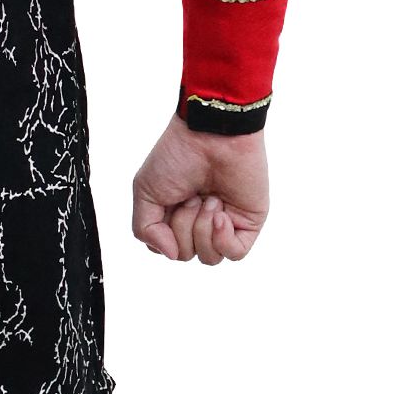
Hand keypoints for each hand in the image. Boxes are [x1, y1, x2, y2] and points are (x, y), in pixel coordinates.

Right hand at [131, 113, 268, 263]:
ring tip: (209, 200)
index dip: (163, 233)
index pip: (166, 249)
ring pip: (209, 258)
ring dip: (202, 230)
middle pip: (186, 255)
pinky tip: (220, 213)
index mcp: (175, 215)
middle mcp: (199, 222)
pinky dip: (222, 238)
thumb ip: (145, 230)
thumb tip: (171, 254)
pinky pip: (235, 253)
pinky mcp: (248, 223)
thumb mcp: (145, 192)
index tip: (170, 200)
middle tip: (191, 196)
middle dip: (183, 227)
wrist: (212, 134)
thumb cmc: (178, 155)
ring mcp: (225, 224)